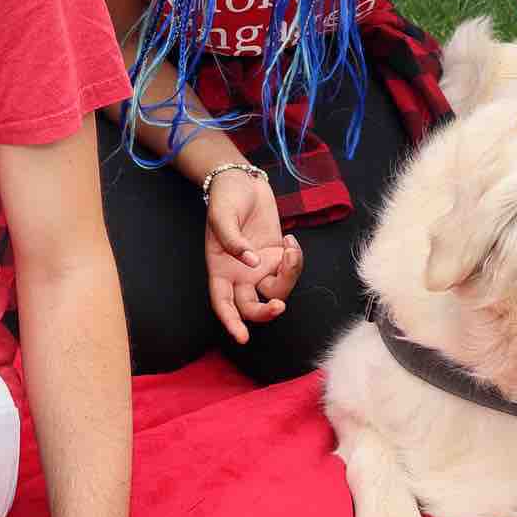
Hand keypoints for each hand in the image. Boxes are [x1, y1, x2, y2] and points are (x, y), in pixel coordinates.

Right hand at [198, 168, 300, 346]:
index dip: (231, 322)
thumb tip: (251, 263)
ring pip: (277, 290)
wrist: (242, 180)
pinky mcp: (277, 255)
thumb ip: (233, 241)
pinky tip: (289, 240)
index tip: (242, 337)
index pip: (223, 304)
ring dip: (289, 275)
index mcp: (221, 270)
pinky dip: (296, 260)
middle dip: (267, 311)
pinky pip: (290, 270)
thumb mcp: (222, 216)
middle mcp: (240, 274)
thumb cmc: (226, 198)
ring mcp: (260, 266)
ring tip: (290, 249)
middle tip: (279, 305)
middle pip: (252, 306)